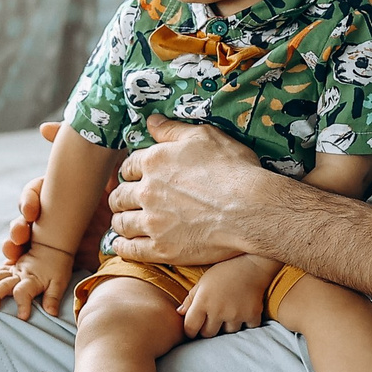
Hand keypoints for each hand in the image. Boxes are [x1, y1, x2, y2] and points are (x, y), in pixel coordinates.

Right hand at [0, 244, 76, 321]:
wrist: (53, 248)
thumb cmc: (58, 268)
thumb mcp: (59, 283)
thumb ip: (53, 297)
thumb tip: (51, 313)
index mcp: (32, 280)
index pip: (24, 292)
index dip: (22, 304)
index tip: (22, 317)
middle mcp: (19, 274)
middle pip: (3, 283)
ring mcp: (12, 270)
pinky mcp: (8, 268)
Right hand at [2, 122, 109, 263]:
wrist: (145, 216)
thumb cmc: (121, 187)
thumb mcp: (102, 163)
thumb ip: (77, 145)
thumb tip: (44, 127)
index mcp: (58, 189)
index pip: (34, 193)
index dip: (28, 201)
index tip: (31, 210)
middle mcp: (54, 212)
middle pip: (25, 219)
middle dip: (17, 227)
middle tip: (20, 233)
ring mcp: (57, 236)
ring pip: (27, 241)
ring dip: (15, 245)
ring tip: (13, 251)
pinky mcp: (65, 258)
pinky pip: (39, 263)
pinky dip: (23, 265)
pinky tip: (13, 267)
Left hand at [107, 117, 263, 266]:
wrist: (252, 208)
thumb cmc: (234, 170)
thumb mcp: (204, 137)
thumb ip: (172, 130)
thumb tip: (151, 121)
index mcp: (154, 162)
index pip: (128, 166)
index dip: (131, 172)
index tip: (134, 178)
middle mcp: (147, 191)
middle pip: (120, 195)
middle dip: (122, 197)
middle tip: (127, 201)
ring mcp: (153, 222)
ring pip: (122, 222)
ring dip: (121, 221)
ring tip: (125, 222)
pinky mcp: (161, 249)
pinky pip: (130, 250)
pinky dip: (122, 247)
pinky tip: (121, 244)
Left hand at [180, 256, 274, 337]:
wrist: (252, 263)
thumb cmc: (224, 270)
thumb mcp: (203, 281)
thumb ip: (191, 298)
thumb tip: (180, 312)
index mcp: (202, 302)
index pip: (190, 327)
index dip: (190, 331)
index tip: (193, 330)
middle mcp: (218, 311)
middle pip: (208, 334)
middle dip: (207, 329)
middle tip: (211, 321)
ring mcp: (236, 314)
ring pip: (227, 332)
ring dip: (227, 326)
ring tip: (229, 313)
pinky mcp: (252, 314)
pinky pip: (247, 328)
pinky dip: (246, 323)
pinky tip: (244, 312)